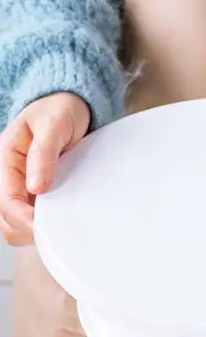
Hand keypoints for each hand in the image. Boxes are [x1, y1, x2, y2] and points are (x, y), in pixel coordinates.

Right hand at [0, 92, 89, 245]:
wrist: (69, 106)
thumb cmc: (59, 110)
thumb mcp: (53, 125)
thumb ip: (44, 154)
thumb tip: (36, 187)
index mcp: (4, 159)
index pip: (7, 202)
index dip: (25, 220)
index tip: (47, 229)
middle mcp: (8, 177)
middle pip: (6, 221)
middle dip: (29, 230)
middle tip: (59, 230)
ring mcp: (20, 186)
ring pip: (16, 225)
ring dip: (35, 230)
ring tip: (61, 225)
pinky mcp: (34, 192)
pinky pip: (32, 218)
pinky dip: (44, 225)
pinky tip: (61, 220)